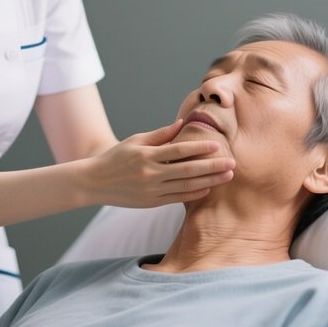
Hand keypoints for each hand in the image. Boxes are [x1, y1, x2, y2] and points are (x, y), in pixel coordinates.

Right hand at [83, 120, 234, 207]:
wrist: (95, 182)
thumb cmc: (116, 157)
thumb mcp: (135, 140)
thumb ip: (159, 134)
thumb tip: (182, 124)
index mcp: (146, 155)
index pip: (178, 150)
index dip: (199, 147)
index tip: (217, 144)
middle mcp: (150, 174)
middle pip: (188, 170)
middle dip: (212, 167)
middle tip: (232, 163)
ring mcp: (151, 191)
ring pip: (186, 186)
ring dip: (209, 181)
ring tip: (227, 176)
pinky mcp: (151, 202)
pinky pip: (177, 199)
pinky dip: (194, 193)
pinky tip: (208, 188)